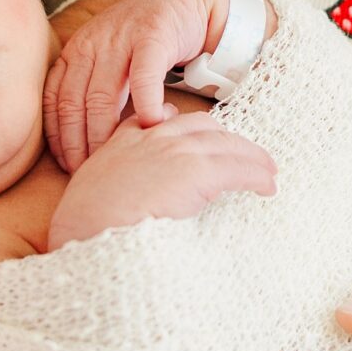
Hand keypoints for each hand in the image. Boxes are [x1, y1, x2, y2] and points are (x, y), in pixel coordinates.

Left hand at [45, 0, 237, 172]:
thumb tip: (81, 144)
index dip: (58, 138)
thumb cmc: (146, 39)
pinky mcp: (152, 35)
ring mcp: (120, 38)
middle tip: (86, 172)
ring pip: (102, 95)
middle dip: (77, 143)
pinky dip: (145, 103)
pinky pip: (143, 75)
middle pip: (74, 103)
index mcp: (76, 52)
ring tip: (113, 158)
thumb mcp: (109, 60)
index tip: (66, 165)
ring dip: (105, 132)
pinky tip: (150, 125)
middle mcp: (92, 44)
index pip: (54, 101)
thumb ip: (93, 91)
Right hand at [47, 110, 275, 248]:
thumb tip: (124, 194)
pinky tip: (267, 186)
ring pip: (226, 144)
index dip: (188, 129)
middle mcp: (154, 137)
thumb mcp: (90, 190)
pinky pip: (239, 168)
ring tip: (266, 171)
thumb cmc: (84, 224)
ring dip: (250, 158)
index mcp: (127, 140)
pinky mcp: (199, 170)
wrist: (89, 230)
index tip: (202, 138)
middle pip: (203, 126)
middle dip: (225, 140)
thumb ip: (112, 180)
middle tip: (242, 157)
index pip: (164, 121)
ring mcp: (178, 150)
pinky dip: (257, 175)